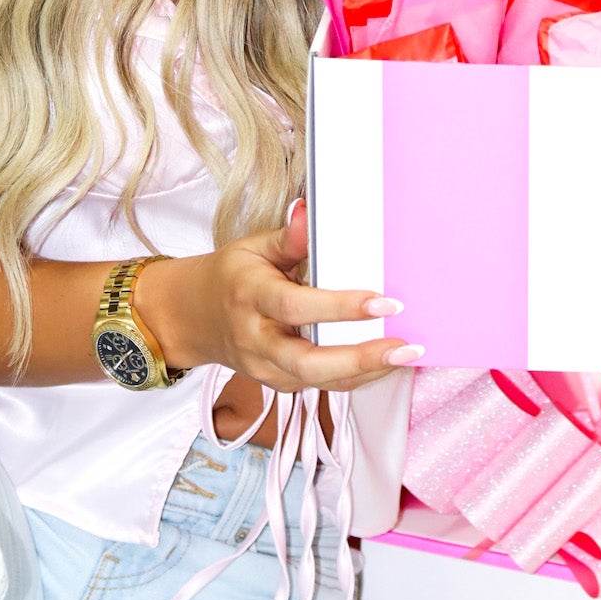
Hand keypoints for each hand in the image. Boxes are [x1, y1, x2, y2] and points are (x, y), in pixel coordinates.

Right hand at [133, 201, 422, 393]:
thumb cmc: (231, 275)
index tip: (384, 302)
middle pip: (308, 362)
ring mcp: (264, 368)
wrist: (195, 317)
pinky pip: (320, 387)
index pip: (296, 307)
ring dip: (365, 372)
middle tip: (403, 346)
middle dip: (359, 358)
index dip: (340, 307)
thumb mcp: (251, 247)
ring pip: (317, 381)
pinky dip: (354, 378)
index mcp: (249, 296)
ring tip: (406, 355)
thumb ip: (287, 238)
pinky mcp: (277, 384)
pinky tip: (385, 364)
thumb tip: (309, 212)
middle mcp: (255, 339)